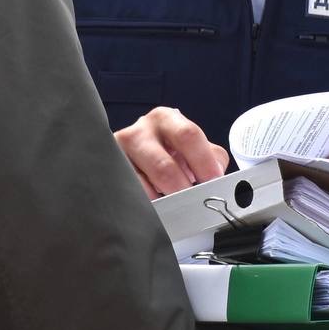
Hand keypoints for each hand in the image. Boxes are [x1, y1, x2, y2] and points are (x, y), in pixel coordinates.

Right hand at [114, 107, 228, 198]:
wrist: (136, 155)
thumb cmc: (169, 152)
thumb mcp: (193, 148)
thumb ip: (211, 158)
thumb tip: (220, 179)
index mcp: (166, 119)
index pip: (188, 136)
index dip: (204, 162)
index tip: (213, 184)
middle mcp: (140, 131)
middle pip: (164, 167)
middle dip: (182, 191)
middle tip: (192, 206)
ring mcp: (119, 151)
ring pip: (143, 187)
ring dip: (161, 203)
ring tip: (172, 210)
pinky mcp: (108, 171)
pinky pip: (128, 196)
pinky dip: (144, 208)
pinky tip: (152, 209)